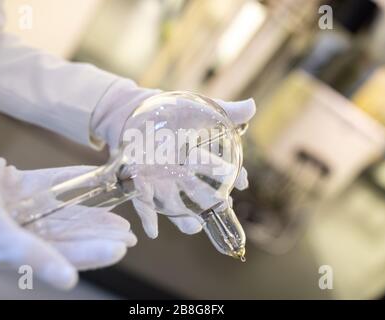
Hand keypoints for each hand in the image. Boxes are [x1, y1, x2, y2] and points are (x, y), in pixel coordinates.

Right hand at [0, 135, 136, 289]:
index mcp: (1, 249)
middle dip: (95, 239)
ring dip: (92, 216)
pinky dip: (75, 181)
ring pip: (61, 214)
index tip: (116, 252)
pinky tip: (99, 179)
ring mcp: (15, 206)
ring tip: (121, 222)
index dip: (84, 256)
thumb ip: (18, 250)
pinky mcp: (16, 184)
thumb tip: (64, 276)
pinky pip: (51, 183)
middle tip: (127, 239)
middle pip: (62, 237)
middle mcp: (11, 231)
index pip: (51, 256)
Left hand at [91, 81, 254, 237]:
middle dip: (212, 206)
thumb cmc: (170, 112)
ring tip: (193, 227)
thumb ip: (224, 112)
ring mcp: (162, 185)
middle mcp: (183, 178)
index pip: (222, 174)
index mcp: (199, 162)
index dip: (235, 179)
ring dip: (184, 220)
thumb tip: (251, 106)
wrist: (133, 112)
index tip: (243, 183)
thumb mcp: (197, 111)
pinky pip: (144, 205)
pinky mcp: (141, 187)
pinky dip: (148, 218)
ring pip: (177, 207)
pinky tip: (153, 231)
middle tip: (222, 209)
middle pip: (201, 197)